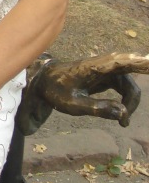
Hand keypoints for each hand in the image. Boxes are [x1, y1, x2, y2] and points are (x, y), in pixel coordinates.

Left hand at [18, 52, 148, 134]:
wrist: (44, 82)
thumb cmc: (56, 91)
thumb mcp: (73, 104)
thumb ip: (97, 108)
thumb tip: (122, 114)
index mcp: (94, 68)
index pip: (120, 62)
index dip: (137, 61)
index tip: (148, 60)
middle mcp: (103, 66)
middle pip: (130, 74)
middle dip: (139, 82)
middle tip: (141, 90)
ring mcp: (105, 71)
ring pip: (128, 84)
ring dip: (130, 102)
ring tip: (123, 123)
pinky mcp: (105, 77)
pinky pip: (123, 87)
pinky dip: (126, 101)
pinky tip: (122, 116)